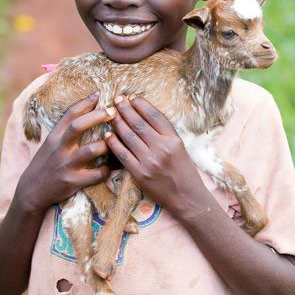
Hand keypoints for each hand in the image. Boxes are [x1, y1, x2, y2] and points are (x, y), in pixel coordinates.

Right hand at [16, 93, 113, 212]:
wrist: (31, 191)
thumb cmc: (46, 163)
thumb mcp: (50, 143)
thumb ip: (65, 130)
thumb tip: (86, 113)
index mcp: (54, 136)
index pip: (69, 114)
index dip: (85, 102)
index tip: (99, 94)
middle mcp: (59, 148)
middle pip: (78, 127)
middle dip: (97, 116)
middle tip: (113, 111)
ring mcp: (65, 165)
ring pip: (90, 151)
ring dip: (106, 145)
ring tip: (116, 141)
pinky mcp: (72, 182)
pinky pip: (95, 175)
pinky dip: (107, 170)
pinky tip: (113, 167)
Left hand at [104, 95, 207, 216]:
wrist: (186, 198)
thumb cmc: (183, 170)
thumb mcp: (179, 147)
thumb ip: (164, 132)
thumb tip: (144, 113)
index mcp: (173, 139)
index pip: (154, 116)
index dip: (141, 104)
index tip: (132, 97)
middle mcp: (162, 148)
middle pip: (139, 123)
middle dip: (126, 109)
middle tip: (117, 99)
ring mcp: (150, 161)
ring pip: (129, 136)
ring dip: (118, 122)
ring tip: (111, 113)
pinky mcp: (140, 174)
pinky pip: (123, 154)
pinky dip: (114, 143)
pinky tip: (108, 135)